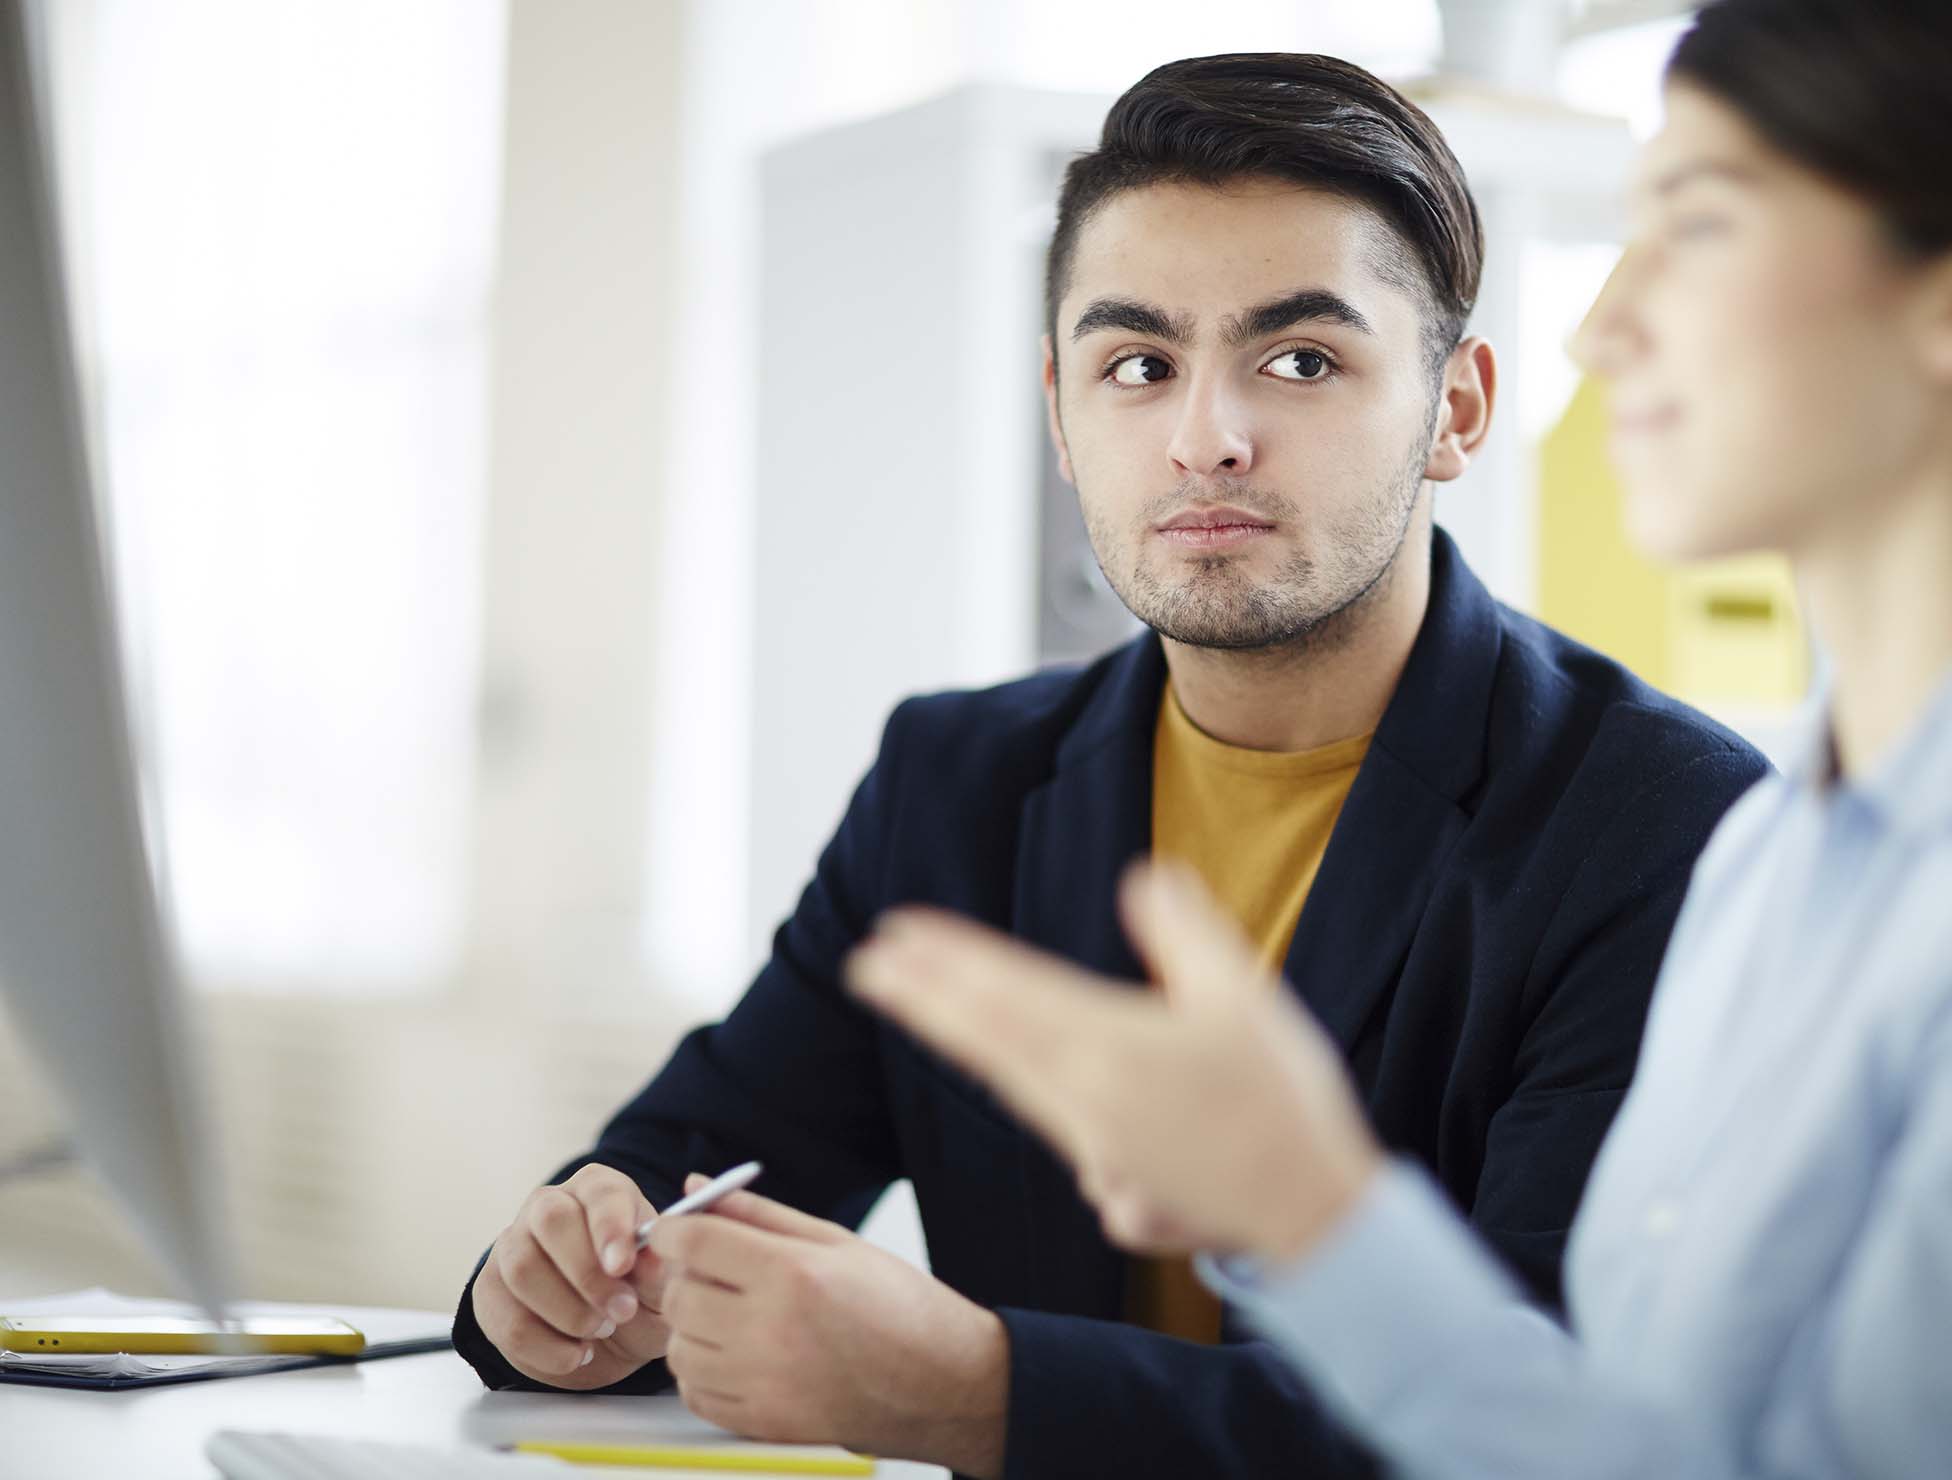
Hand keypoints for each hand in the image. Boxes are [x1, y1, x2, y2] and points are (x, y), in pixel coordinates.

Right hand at [471, 1163, 673, 1388]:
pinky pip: (507, 1319)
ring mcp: (512, 1245)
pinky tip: (577, 1353)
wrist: (607, 1335)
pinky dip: (547, 1348)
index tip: (623, 1266)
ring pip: (522, 1269)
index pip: (600, 1192)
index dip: (610, 1227)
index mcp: (598, 1189)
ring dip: (567, 1312)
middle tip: (621, 1311)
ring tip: (601, 1330)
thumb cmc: (638, 1296)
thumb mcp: (662, 1287)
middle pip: (550, 1220)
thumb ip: (659, 1273)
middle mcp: (549, 1206)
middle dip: (587, 1274)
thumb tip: (651, 1263)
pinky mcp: (489, 1290)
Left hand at [649, 1177, 1008, 1477]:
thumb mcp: (835, 1241)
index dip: (675, 1230)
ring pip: (679, 1349)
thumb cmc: (898, 1306)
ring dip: (692, 1327)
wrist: (941, 1384)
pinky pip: (695, 1394)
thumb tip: (696, 1188)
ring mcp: (765, 1384)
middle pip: (678, 1296)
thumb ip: (758, 1213)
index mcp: (793, 1274)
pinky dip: (703, 1372)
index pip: (694, 1244)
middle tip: (712, 1272)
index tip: (680, 1231)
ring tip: (730, 1315)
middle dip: (683, 1277)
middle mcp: (772, 1331)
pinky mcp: (763, 1423)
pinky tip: (737, 1354)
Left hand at [847, 859, 1383, 1262]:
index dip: (944, 960)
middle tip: (867, 966)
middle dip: (922, 998)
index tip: (893, 934)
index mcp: (1108, 1049)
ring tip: (926, 1007)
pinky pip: (1067, 1135)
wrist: (1317, 1218)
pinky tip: (1043, 1081)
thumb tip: (1141, 877)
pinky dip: (1043, 1099)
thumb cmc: (1283, 1101)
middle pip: (985, 1041)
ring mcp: (1094, 1156)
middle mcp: (1084, 1104)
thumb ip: (1184, 930)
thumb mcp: (1243, 995)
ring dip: (968, 1043)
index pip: (1002, 992)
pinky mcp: (1116, 1193)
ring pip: (1014, 1088)